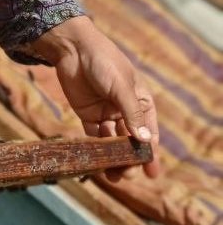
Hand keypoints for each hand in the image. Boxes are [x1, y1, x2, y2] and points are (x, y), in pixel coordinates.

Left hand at [29, 16, 159, 180]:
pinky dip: (96, 149)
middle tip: (127, 174)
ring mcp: (107, 113)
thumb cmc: (104, 62)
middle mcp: (125, 110)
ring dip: (113, 158)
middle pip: (130, 140)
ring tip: (113, 175)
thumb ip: (131, 114)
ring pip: (113, 142)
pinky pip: (94, 136)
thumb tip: (144, 141)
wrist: (73, 49)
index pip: (148, 131)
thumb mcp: (121, 87)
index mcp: (141, 101)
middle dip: (130, 159)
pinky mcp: (88, 115)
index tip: (151, 172)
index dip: (150, 152)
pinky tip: (97, 162)